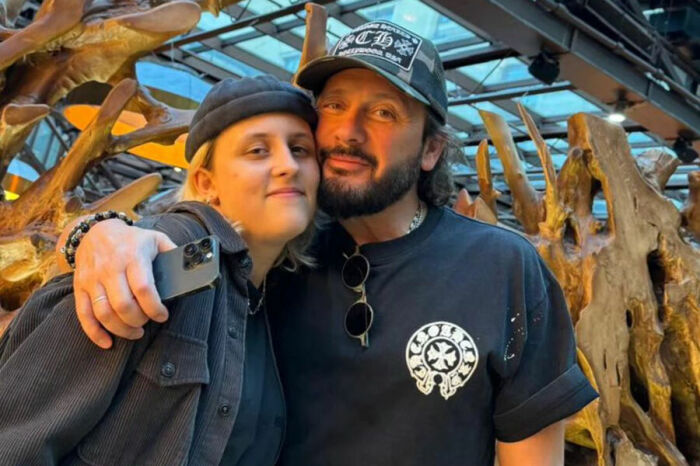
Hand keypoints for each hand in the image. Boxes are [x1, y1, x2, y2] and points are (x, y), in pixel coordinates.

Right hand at [70, 219, 175, 347]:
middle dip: (139, 321)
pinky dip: (94, 333)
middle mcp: (110, 268)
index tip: (163, 316)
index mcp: (133, 256)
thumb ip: (173, 252)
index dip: (155, 308)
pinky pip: (84, 314)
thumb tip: (192, 268)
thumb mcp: (156, 239)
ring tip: (135, 332)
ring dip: (121, 329)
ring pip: (104, 313)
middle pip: (123, 305)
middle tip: (148, 323)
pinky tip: (107, 342)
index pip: (144, 288)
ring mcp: (92, 278)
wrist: (96, 231)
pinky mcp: (80, 287)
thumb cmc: (133, 240)